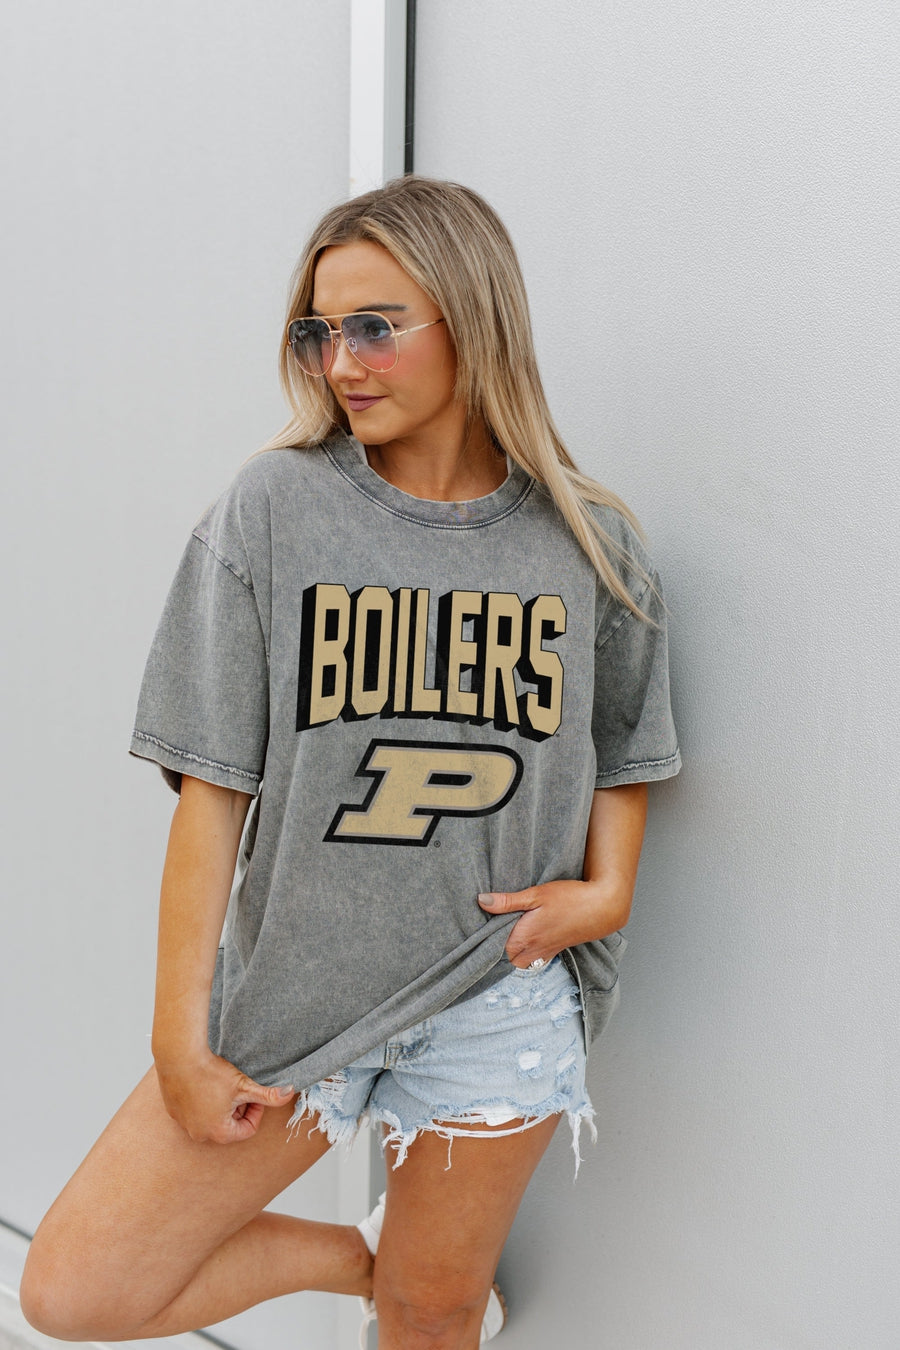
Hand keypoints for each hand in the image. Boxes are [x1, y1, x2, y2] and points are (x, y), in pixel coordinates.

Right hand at [155, 1050, 294, 1144]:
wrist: (180, 1058)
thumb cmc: (211, 1073)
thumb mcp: (244, 1085)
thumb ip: (268, 1095)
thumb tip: (289, 1094)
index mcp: (219, 1132)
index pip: (248, 1129)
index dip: (256, 1110)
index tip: (253, 1093)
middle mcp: (199, 1134)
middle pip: (229, 1125)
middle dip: (238, 1108)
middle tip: (238, 1088)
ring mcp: (184, 1124)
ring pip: (211, 1118)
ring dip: (220, 1105)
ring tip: (221, 1085)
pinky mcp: (174, 1112)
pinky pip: (193, 1112)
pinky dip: (202, 1101)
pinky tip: (204, 1084)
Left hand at [478, 879, 629, 968]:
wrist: (601, 908)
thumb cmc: (569, 899)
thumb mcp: (536, 894)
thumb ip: (508, 901)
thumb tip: (482, 901)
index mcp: (524, 937)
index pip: (493, 946)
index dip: (485, 937)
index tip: (481, 925)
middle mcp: (532, 951)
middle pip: (503, 958)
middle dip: (496, 947)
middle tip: (492, 929)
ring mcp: (544, 954)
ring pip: (517, 963)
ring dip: (510, 952)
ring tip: (506, 934)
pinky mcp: (554, 952)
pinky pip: (532, 962)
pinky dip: (524, 956)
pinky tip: (525, 941)